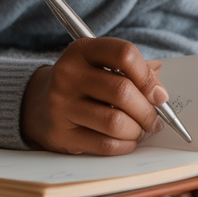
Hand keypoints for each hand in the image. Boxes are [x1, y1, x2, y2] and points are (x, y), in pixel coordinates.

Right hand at [21, 38, 165, 154]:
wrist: (37, 104)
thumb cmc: (80, 83)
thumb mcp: (99, 64)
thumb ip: (131, 69)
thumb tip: (160, 87)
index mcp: (82, 50)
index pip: (124, 54)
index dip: (148, 76)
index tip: (159, 94)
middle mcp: (68, 74)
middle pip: (123, 91)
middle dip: (148, 111)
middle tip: (155, 119)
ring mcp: (62, 105)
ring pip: (116, 122)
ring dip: (138, 131)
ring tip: (141, 130)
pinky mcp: (61, 134)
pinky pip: (105, 144)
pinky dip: (125, 146)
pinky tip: (127, 141)